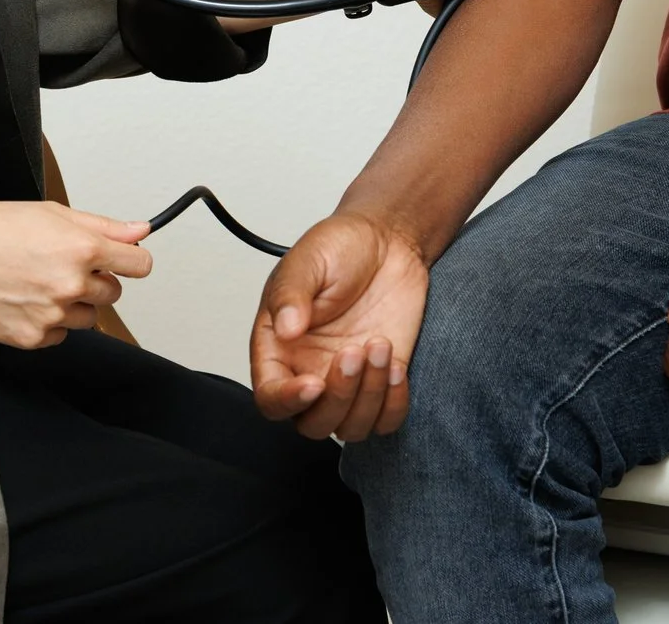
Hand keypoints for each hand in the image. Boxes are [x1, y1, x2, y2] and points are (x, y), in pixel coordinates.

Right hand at [0, 199, 153, 349]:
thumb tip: (140, 231)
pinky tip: (25, 301)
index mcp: (82, 248)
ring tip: (39, 283)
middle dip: (95, 280)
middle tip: (62, 266)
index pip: (139, 265)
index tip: (121, 260)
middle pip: (114, 293)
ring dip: (72, 304)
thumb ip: (102, 226)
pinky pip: (58, 336)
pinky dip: (48, 323)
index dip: (130, 260)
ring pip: (87, 317)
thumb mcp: (52, 213)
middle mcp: (71, 284)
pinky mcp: (32, 338)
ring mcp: (52, 314)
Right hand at [251, 211, 429, 440]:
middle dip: (338, 395)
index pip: (271, 397)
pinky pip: (385, 421)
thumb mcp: (309, 260)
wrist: (389, 241)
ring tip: (380, 346)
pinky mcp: (381, 382)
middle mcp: (309, 371)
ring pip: (349, 427)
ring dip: (369, 396)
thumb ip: (291, 294)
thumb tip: (284, 328)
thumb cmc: (342, 247)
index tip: (314, 384)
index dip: (288, 401)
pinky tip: (397, 366)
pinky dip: (394, 405)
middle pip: (311, 423)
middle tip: (355, 350)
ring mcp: (347, 381)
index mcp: (279, 348)